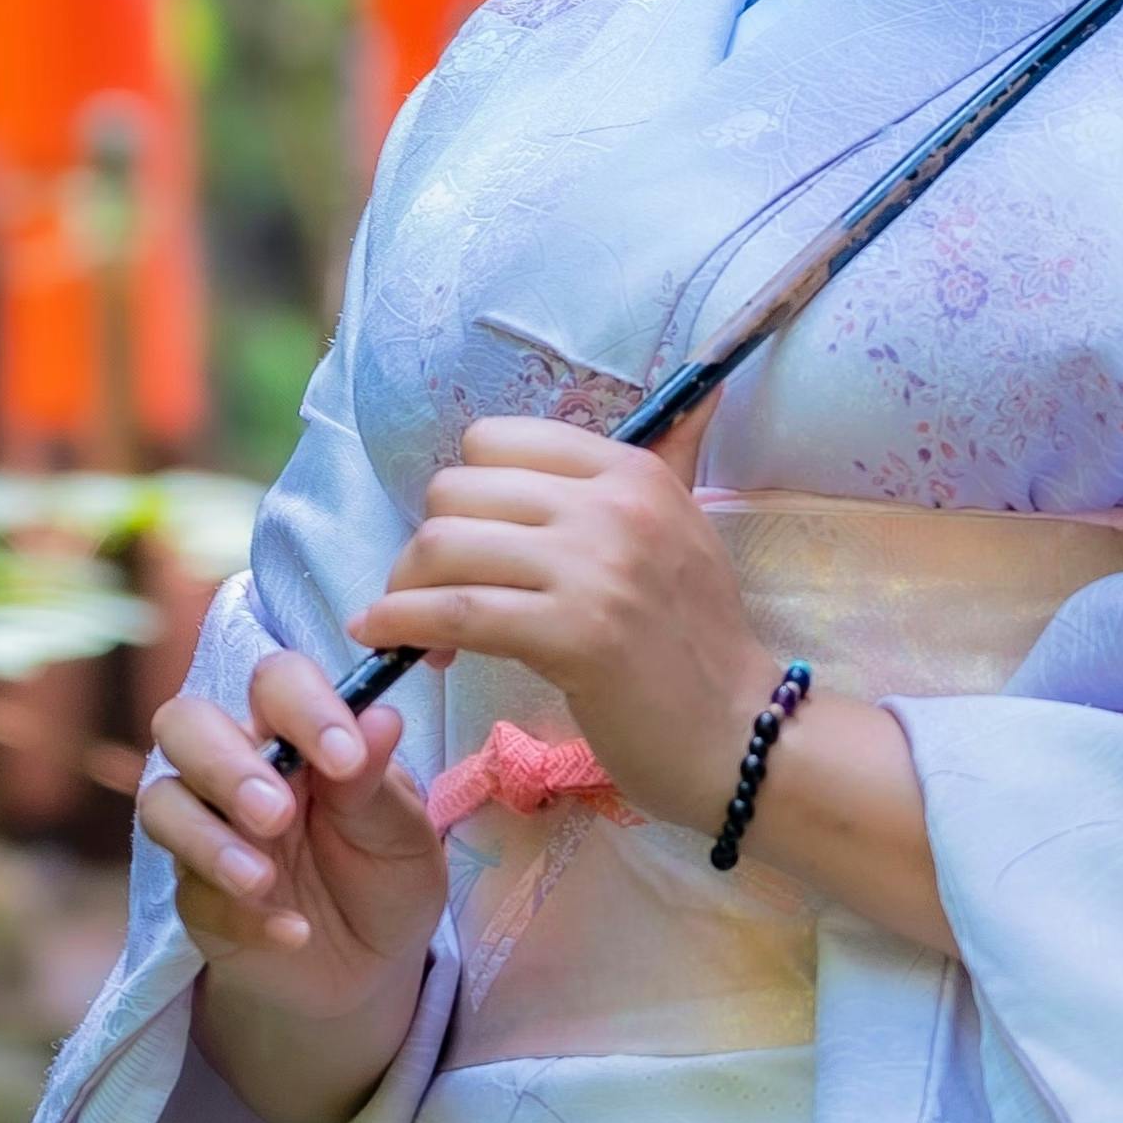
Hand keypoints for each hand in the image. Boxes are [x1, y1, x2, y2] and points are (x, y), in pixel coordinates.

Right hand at [141, 638, 442, 1122]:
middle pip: (184, 722)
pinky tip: (292, 934)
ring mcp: (207, 829)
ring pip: (162, 802)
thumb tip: (381, 716)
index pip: (275, 682)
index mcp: (295, 734)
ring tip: (264, 880)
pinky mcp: (194, 896)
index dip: (301, 707)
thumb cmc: (386, 877)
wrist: (369, 970)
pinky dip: (240, 915)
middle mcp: (238, 767)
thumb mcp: (402, 835)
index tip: (345, 759)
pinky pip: (190, 894)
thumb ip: (379, 783)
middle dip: (224, 765)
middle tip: (276, 815)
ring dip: (209, 840)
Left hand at [355, 416, 784, 843]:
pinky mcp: (573, 634)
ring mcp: (594, 568)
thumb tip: (705, 390)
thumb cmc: (700, 638)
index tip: (468, 545)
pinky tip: (383, 638)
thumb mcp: (687, 529)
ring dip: (405, 589)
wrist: (739, 732)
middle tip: (433, 596)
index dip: (465, 493)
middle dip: (426, 545)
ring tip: (412, 628)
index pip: (496, 439)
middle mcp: (611, 505)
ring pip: (443, 545)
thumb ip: (674, 458)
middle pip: (456, 489)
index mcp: (631, 470)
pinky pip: (454, 612)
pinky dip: (401, 623)